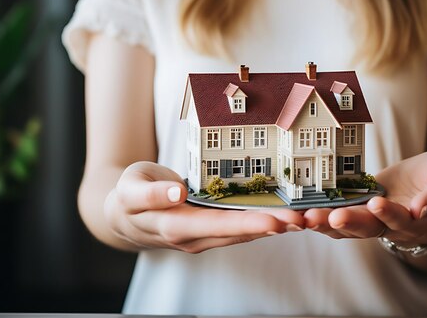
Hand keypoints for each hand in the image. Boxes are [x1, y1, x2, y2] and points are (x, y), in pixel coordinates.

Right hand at [104, 161, 304, 252]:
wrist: (122, 217)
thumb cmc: (127, 195)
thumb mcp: (129, 188)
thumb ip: (150, 193)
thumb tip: (176, 192)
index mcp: (170, 224)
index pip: (212, 225)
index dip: (243, 224)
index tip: (273, 222)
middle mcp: (189, 237)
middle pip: (234, 234)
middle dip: (269, 227)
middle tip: (302, 220)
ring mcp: (200, 238)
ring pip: (240, 235)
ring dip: (272, 229)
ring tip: (304, 219)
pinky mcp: (208, 233)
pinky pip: (237, 230)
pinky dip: (261, 225)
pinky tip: (284, 218)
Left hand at [303, 150, 426, 246]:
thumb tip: (423, 207)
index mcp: (418, 218)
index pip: (404, 218)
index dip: (392, 213)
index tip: (379, 204)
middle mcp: (392, 226)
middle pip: (371, 229)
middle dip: (352, 222)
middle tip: (336, 217)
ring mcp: (372, 222)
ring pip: (349, 229)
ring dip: (328, 225)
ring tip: (309, 218)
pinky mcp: (356, 213)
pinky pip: (336, 222)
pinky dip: (319, 220)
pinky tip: (300, 214)